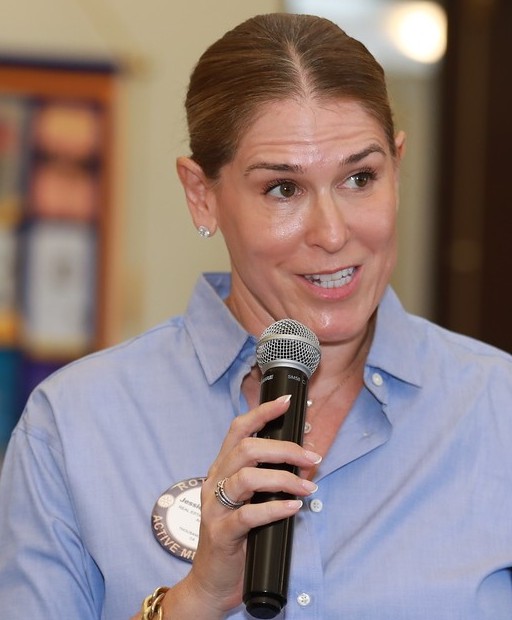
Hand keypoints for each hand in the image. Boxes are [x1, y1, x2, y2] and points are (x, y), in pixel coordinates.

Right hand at [178, 394, 321, 615]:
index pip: (238, 430)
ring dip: (283, 478)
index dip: (262, 413)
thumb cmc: (236, 538)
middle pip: (247, 448)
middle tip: (311, 459)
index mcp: (221, 470)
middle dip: (284, 449)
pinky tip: (293, 509)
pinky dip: (275, 509)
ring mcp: (214, 508)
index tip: (286, 403)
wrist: (211, 583)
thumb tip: (303, 462)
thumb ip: (267, 480)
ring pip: (247, 477)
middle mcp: (214, 482)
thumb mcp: (249, 501)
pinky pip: (248, 515)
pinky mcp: (221, 534)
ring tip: (307, 488)